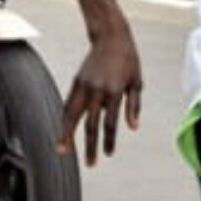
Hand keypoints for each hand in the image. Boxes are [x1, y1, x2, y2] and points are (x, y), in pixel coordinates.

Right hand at [57, 33, 143, 166]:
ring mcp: (84, 86)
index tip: (107, 154)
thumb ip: (134, 105)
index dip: (109, 141)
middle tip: (89, 164)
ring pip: (72, 115)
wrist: (111, 37)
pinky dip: (66, 119)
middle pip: (90, 124)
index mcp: (115, 92)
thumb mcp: (137, 81)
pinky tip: (64, 131)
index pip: (110, 123)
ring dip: (67, 135)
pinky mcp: (76, 81)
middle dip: (89, 146)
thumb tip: (132, 127)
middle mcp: (98, 90)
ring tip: (63, 151)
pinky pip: (69, 104)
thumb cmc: (128, 59)